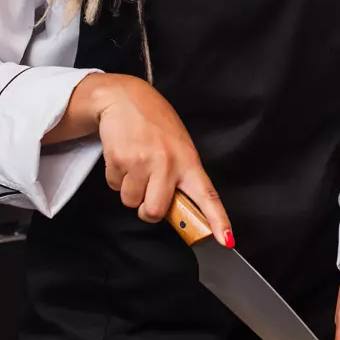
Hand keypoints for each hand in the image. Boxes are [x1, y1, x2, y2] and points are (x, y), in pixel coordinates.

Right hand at [49, 73, 232, 245]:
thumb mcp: (178, 146)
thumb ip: (181, 175)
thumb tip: (177, 209)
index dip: (217, 220)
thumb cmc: (155, 124)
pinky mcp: (119, 159)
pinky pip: (114, 186)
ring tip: (135, 164)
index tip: (226, 241)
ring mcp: (142, 162)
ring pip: (130, 201)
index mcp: (189, 161)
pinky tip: (123, 156)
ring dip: (129, 190)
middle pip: (155, 212)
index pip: (207, 195)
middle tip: (147, 192)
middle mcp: (167, 164)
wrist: (125, 98)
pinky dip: (116, 177)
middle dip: (146, 209)